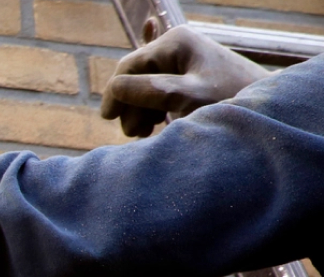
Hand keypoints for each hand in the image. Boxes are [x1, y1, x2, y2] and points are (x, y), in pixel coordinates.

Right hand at [101, 25, 269, 137]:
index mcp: (174, 43)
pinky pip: (159, 86)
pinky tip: (151, 112)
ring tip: (149, 131)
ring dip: (142, 110)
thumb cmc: (230, 103)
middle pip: (136, 77)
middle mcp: (177, 47)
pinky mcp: (190, 77)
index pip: (129, 66)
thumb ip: (147, 91)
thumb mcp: (185, 97)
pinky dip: (152, 103)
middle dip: (132, 105)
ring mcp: (184, 61)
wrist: (269, 113)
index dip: (115, 93)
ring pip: (146, 87)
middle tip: (138, 133)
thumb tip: (113, 90)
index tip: (108, 118)